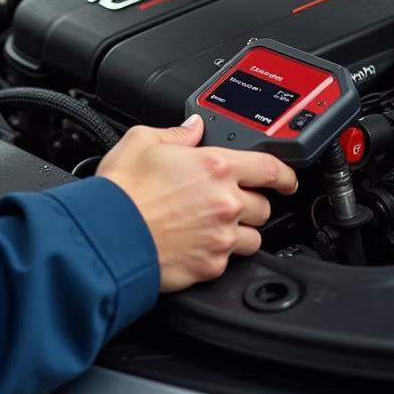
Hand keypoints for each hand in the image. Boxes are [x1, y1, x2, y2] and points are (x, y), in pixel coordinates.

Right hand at [96, 115, 297, 291]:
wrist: (107, 233)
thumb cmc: (121, 189)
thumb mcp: (142, 140)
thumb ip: (176, 132)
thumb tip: (193, 127)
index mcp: (215, 166)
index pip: (271, 169)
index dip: (286, 174)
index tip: (287, 179)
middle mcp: (226, 203)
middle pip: (263, 205)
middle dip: (250, 201)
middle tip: (226, 198)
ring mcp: (221, 237)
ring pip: (254, 236)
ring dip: (240, 229)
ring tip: (213, 223)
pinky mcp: (212, 265)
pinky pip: (231, 260)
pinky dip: (220, 251)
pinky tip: (197, 242)